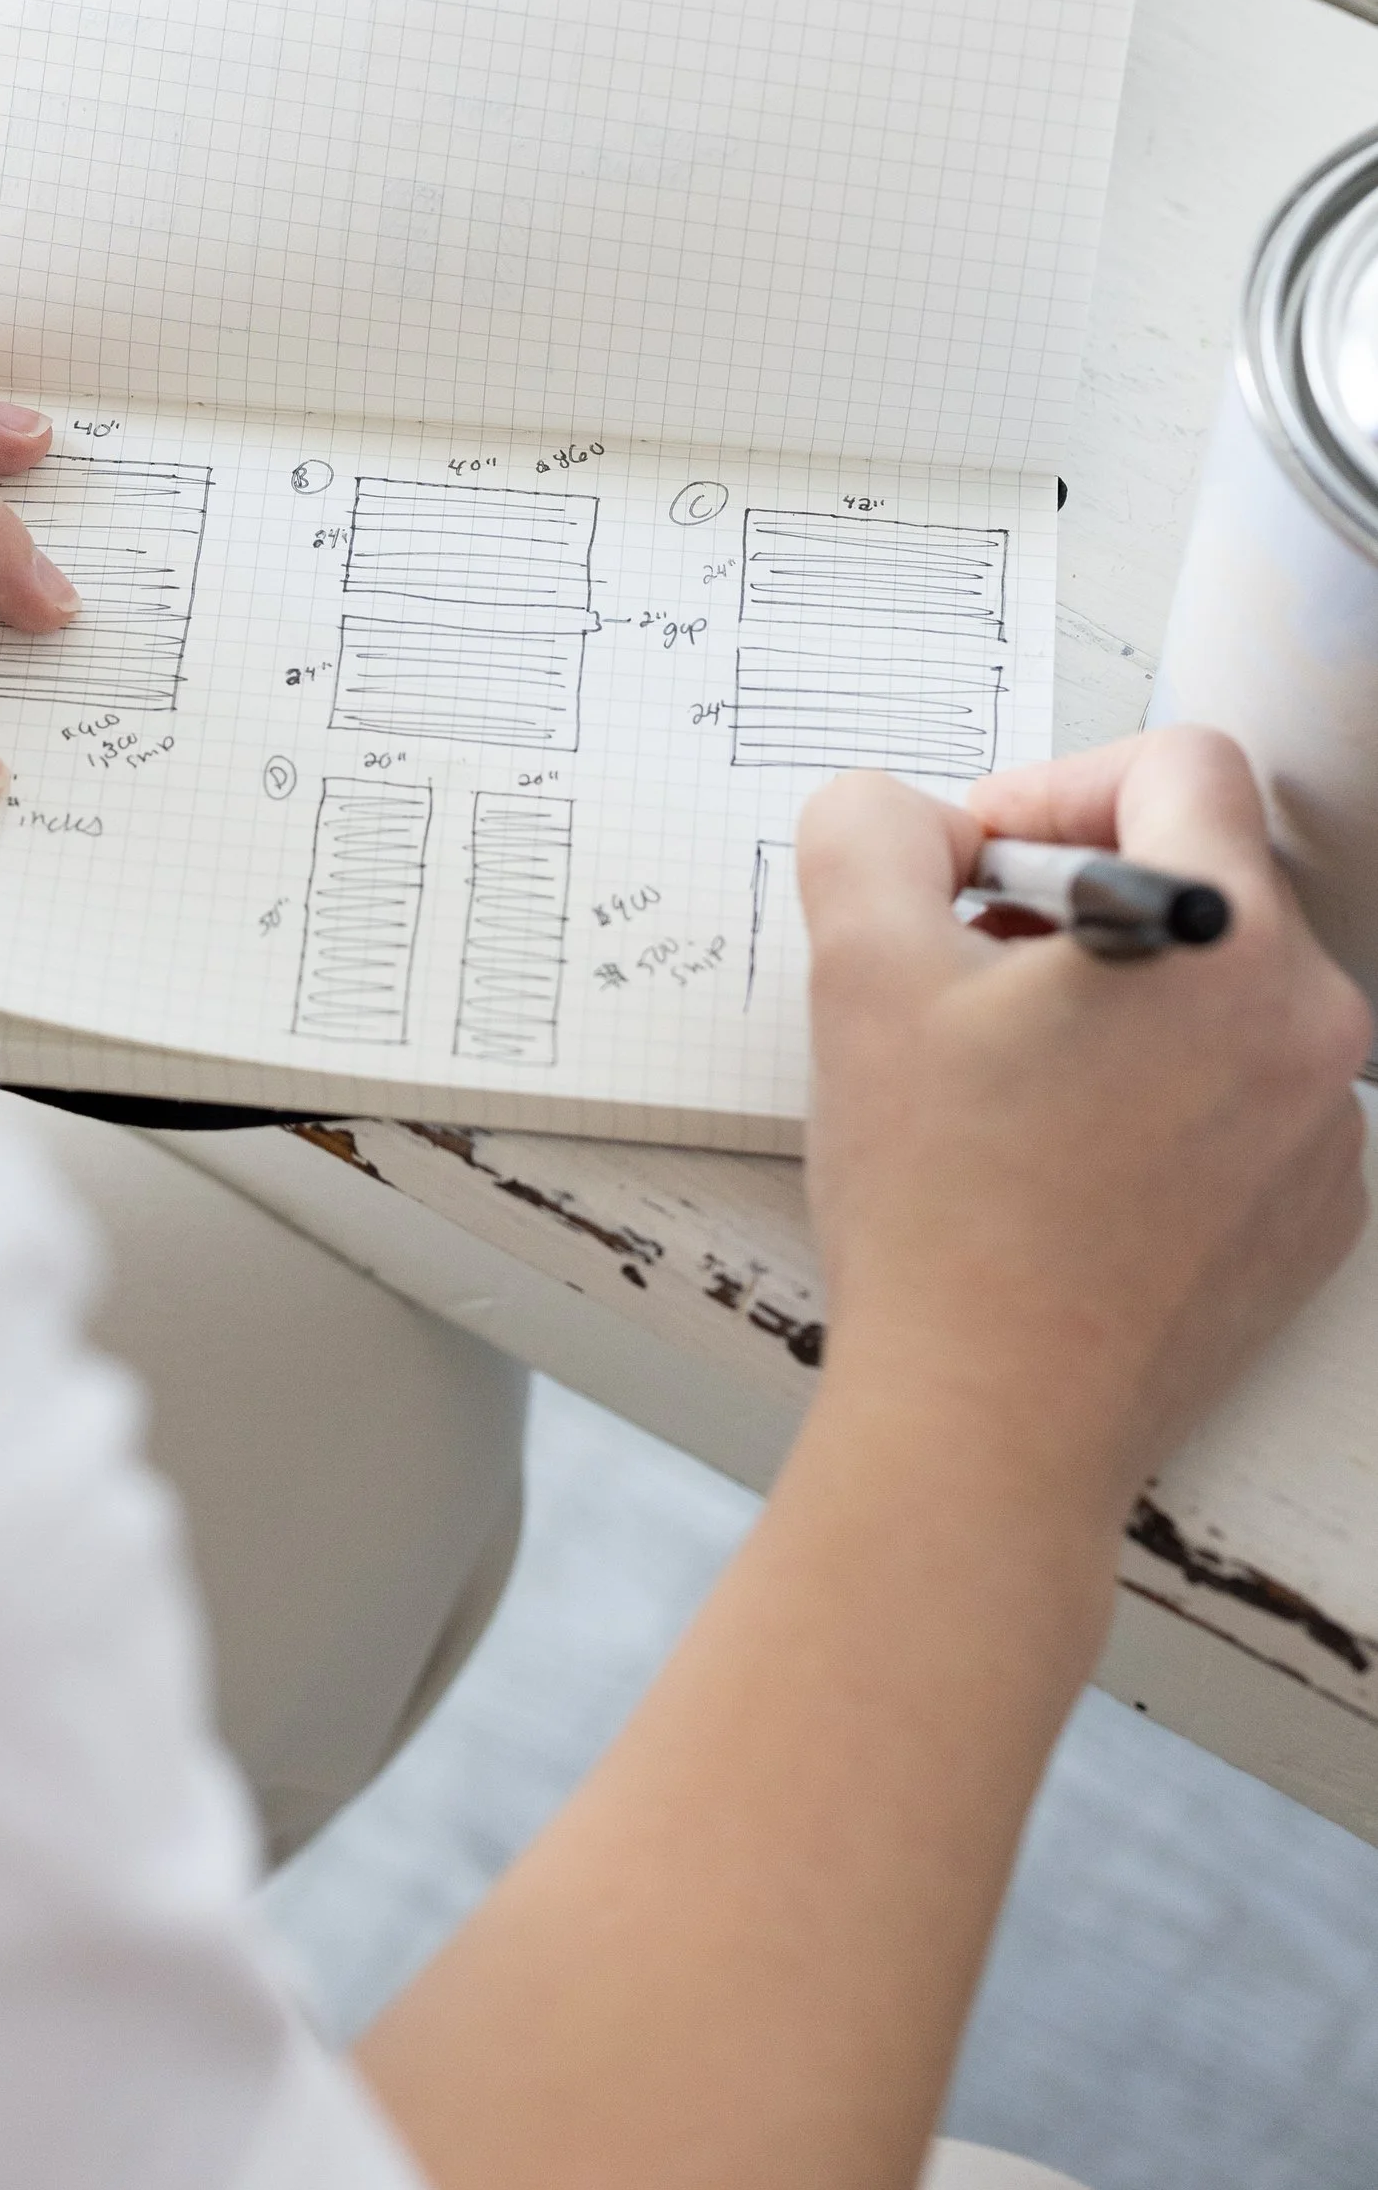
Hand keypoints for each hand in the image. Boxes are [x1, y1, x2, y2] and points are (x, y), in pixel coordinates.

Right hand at [798, 728, 1371, 1540]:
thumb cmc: (940, 1208)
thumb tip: (921, 824)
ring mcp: (1330, 1129)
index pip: (1180, 766)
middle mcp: (1313, 1024)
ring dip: (1120, 995)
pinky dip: (1161, 1091)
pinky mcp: (1316, 1215)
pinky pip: (1247, 1094)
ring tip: (1010, 1073)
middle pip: (1204, 876)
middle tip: (972, 968)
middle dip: (1080, 895)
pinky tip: (1063, 1155)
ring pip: (1223, 991)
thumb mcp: (858, 968)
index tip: (981, 866)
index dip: (1058, 786)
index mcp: (1225, 937)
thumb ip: (873, 831)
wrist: (989, 1423)